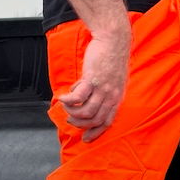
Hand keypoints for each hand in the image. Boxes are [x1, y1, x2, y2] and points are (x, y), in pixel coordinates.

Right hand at [57, 27, 131, 141]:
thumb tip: (92, 100)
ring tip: (66, 109)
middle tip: (71, 120)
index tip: (86, 138)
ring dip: (73, 113)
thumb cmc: (112, 57)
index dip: (96, 132)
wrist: (113, 40)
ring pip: (86, 112)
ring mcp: (102, 89)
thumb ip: (106, 92)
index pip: (107, 121)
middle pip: (95, 120)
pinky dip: (68, 100)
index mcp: (117, 97)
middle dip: (80, 124)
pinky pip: (77, 97)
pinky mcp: (91, 79)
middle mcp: (111, 96)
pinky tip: (63, 98)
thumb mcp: (115, 80)